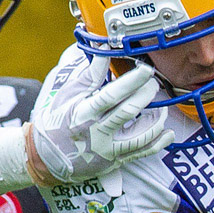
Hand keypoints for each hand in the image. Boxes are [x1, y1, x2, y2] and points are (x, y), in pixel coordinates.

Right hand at [28, 59, 172, 183]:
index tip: (146, 69)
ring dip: (155, 120)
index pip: (111, 95)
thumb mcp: (68, 95)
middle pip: (128, 112)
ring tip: (160, 109)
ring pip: (139, 136)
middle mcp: (96, 133)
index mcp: (83, 113)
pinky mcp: (114, 162)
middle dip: (145, 95)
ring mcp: (107, 150)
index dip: (131, 81)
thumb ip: (90, 75)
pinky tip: (167, 133)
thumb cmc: (57, 121)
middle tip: (154, 83)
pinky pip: (142, 153)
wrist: (46, 157)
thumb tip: (104, 50)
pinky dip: (158, 143)